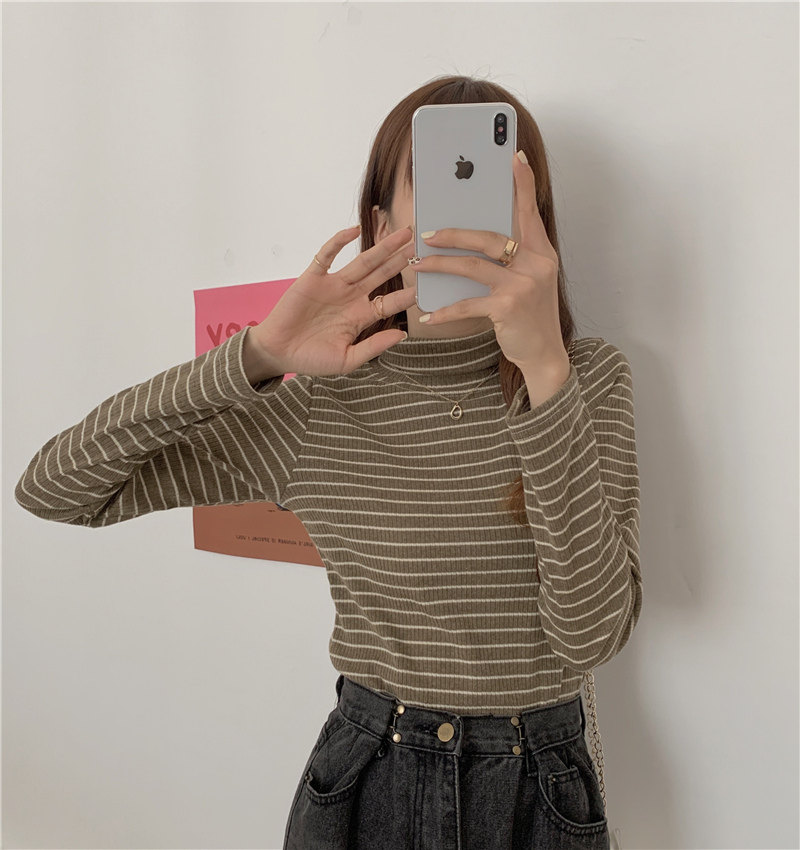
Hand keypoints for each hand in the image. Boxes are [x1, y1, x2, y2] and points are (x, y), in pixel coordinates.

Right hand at [251, 224, 416, 376]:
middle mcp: (351, 297)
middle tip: (421, 245)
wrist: (278, 353)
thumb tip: (402, 335)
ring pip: (362, 261)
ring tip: (402, 233)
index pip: (390, 302)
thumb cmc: (311, 359)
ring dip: (382, 247)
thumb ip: (374, 347)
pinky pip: (327, 255)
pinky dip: (339, 242)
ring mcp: (333, 285)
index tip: (427, 286)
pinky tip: (354, 231)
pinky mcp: (312, 278)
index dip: (407, 294)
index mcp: (361, 316)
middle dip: (401, 260)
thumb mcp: (347, 359)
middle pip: (382, 274)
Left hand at [412, 150, 567, 372]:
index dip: (522, 183)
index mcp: (541, 252)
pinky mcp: (508, 308)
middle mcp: (536, 264)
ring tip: (417, 266)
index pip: (529, 211)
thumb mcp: (528, 282)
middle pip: (489, 237)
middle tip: (426, 233)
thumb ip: (510, 260)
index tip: (514, 156)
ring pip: (472, 266)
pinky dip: (445, 310)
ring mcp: (523, 285)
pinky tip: (428, 314)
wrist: (545, 354)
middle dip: (453, 233)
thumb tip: (471, 243)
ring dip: (439, 266)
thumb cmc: (529, 316)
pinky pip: (467, 303)